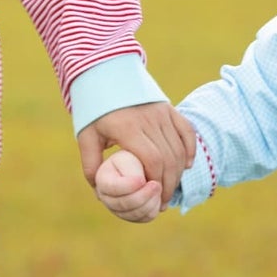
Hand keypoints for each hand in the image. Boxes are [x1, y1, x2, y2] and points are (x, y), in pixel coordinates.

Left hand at [77, 101, 194, 203]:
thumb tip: (99, 191)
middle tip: (163, 202)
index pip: (153, 160)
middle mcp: (149, 120)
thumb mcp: (86, 136)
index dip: (157, 182)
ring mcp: (162, 113)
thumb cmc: (94, 108)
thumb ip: (90, 164)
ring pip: (179, 148)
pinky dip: (190, 149)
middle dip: (169, 184)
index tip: (153, 199)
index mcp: (128, 127)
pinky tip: (187, 166)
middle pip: (169, 158)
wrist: (104, 74)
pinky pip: (187, 131)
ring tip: (170, 190)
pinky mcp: (169, 109)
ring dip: (178, 172)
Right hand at [94, 149, 162, 222]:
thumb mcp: (131, 157)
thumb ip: (133, 169)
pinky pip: (144, 218)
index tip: (142, 179)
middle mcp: (104, 196)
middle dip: (143, 196)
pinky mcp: (130, 214)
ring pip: (135, 214)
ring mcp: (116, 208)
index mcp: (102, 178)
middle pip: (123, 205)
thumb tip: (141, 184)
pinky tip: (158, 197)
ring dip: (151, 202)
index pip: (113, 188)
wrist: (138, 161)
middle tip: (156, 185)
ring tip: (159, 188)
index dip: (129, 186)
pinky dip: (154, 209)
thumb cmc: (134, 155)